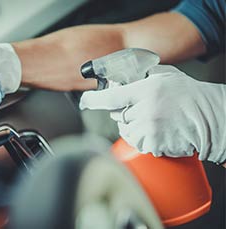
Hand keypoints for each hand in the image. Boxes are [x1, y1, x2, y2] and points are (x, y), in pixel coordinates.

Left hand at [80, 65, 225, 163]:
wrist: (210, 117)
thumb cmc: (188, 95)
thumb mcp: (165, 76)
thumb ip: (143, 75)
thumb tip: (122, 79)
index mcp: (146, 90)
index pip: (111, 97)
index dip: (93, 100)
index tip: (85, 101)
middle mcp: (145, 109)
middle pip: (118, 115)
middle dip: (125, 113)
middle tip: (143, 109)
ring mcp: (149, 129)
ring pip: (126, 131)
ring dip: (133, 127)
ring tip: (153, 120)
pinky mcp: (153, 144)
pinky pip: (137, 143)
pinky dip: (143, 139)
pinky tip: (158, 131)